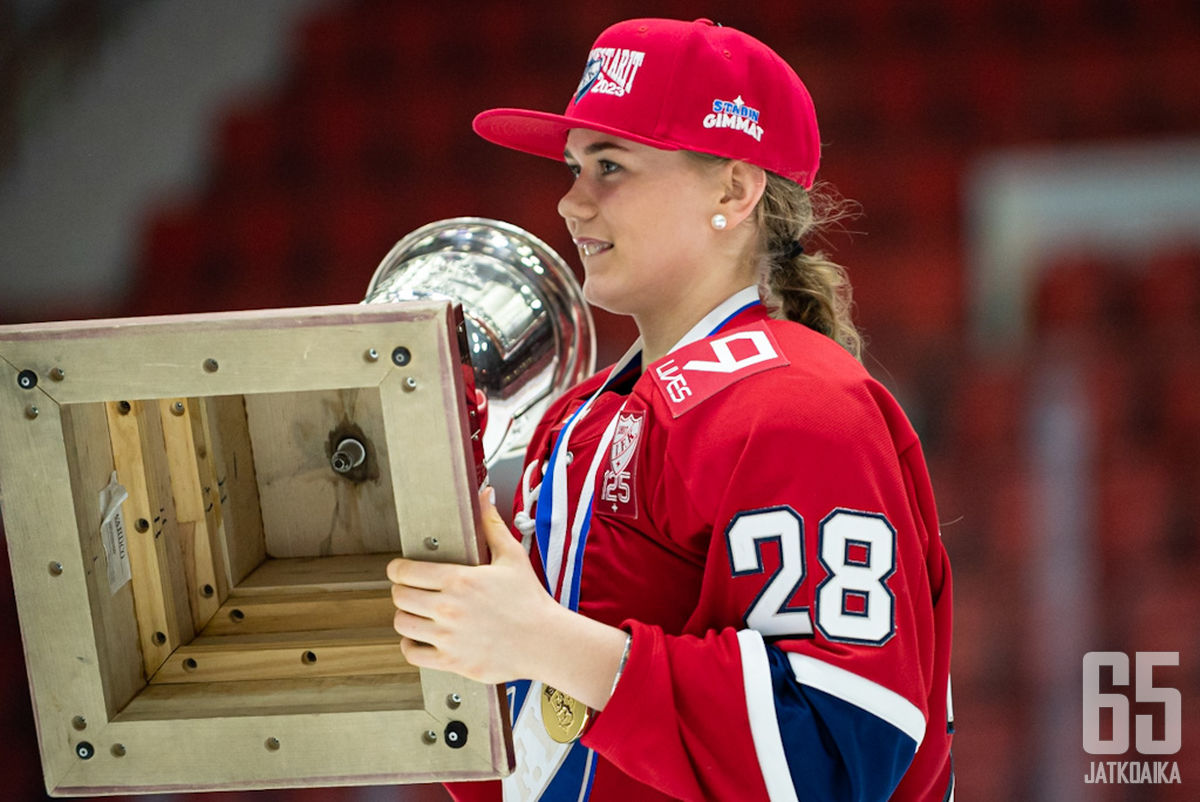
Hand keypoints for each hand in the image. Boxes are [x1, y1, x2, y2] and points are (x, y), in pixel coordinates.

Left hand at [386, 486, 558, 683]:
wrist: (545, 641)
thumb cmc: (530, 600)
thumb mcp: (512, 556)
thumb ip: (491, 524)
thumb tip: (484, 495)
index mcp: (459, 580)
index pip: (406, 571)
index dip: (398, 569)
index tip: (400, 570)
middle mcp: (448, 608)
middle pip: (399, 597)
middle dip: (402, 591)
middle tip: (411, 590)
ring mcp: (447, 636)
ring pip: (402, 624)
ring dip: (406, 616)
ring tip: (417, 612)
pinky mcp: (451, 661)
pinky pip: (412, 653)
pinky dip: (411, 645)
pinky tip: (421, 638)